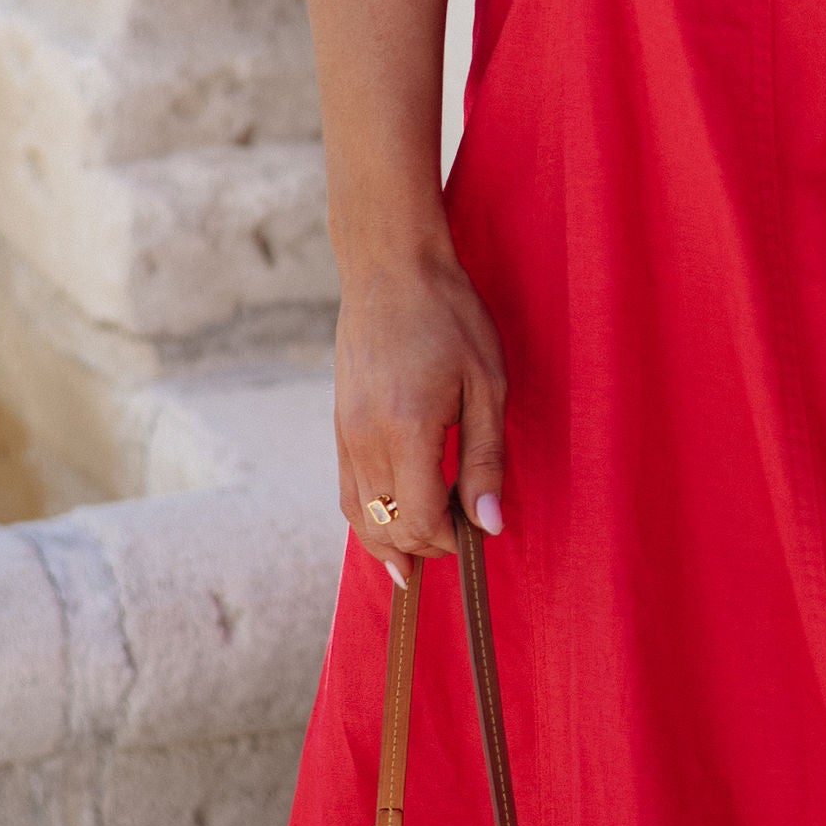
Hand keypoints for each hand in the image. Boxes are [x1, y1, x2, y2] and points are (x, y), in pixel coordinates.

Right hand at [334, 242, 506, 585]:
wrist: (390, 269)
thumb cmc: (450, 318)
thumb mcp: (487, 385)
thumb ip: (485, 460)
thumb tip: (488, 524)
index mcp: (405, 430)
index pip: (419, 520)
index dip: (450, 541)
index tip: (476, 533)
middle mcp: (365, 439)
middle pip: (386, 527)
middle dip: (425, 546)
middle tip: (460, 541)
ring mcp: (344, 434)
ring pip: (358, 516)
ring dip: (392, 540)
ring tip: (423, 555)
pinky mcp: (338, 425)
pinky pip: (348, 491)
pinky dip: (371, 516)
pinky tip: (394, 521)